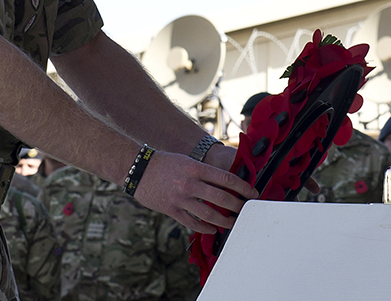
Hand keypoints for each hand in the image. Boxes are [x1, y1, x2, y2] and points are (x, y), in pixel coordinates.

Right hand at [132, 151, 257, 234]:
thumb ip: (204, 172)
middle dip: (238, 206)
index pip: (226, 179)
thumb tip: (226, 183)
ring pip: (209, 214)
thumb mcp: (186, 161)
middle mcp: (189, 183)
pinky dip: (205, 228)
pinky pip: (192, 222)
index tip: (252, 193)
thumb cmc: (164, 163)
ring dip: (224, 221)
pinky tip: (213, 229)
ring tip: (233, 223)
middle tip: (246, 210)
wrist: (138, 169)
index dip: (243, 187)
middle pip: (221, 198)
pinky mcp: (171, 209)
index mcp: (195, 168)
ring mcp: (180, 198)